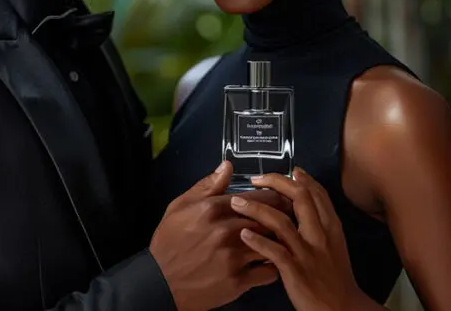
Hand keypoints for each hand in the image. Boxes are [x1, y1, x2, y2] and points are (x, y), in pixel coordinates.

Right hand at [150, 162, 279, 310]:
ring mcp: (233, 257)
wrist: (160, 283)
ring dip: (280, 240)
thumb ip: (207, 185)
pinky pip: (268, 272)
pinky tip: (273, 261)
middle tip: (290, 214)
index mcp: (214, 209)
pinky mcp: (237, 282)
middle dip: (282, 215)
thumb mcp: (181, 206)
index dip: (274, 196)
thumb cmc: (170, 242)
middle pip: (268, 218)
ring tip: (286, 237)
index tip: (282, 196)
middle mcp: (226, 231)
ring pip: (271, 243)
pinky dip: (274, 265)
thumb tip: (228, 166)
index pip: (257, 197)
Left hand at [230, 168, 362, 310]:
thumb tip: (303, 195)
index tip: (286, 170)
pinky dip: (257, 241)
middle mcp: (320, 235)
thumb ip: (319, 221)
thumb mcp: (333, 244)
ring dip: (255, 209)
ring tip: (236, 202)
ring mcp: (307, 253)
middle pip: (299, 198)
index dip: (299, 178)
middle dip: (275, 183)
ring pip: (281, 222)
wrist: (341, 309)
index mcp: (330, 226)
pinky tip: (244, 234)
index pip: (316, 192)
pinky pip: (274, 252)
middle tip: (255, 179)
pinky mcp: (295, 272)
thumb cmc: (334, 275)